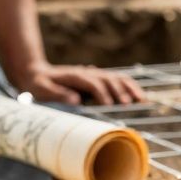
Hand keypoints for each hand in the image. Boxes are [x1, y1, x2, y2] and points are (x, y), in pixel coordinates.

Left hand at [13, 64, 144, 105]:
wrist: (38, 73)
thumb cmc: (39, 85)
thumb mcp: (42, 89)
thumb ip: (58, 94)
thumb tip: (76, 100)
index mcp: (75, 76)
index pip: (93, 83)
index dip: (102, 93)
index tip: (109, 105)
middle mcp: (88, 73)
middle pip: (108, 79)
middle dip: (119, 92)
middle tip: (128, 106)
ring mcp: (95, 74)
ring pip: (117, 78)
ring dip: (130, 88)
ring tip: (142, 101)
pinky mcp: (99, 78)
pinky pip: (118, 80)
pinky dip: (131, 87)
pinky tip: (140, 96)